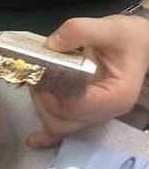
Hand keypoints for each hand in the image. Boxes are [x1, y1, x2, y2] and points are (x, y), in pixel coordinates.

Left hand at [27, 15, 148, 148]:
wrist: (137, 44)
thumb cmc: (126, 38)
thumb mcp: (108, 28)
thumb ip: (79, 31)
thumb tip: (51, 45)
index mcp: (115, 95)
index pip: (75, 106)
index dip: (52, 92)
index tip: (43, 70)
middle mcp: (105, 111)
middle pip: (63, 121)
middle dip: (43, 97)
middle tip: (37, 73)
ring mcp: (94, 114)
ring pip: (59, 126)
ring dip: (41, 106)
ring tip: (38, 81)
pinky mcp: (84, 112)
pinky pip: (64, 132)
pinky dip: (46, 137)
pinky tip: (32, 140)